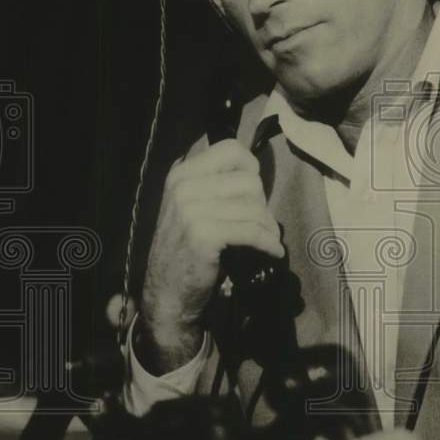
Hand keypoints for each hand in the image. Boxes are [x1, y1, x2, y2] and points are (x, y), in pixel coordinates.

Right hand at [137, 139, 283, 373]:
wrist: (166, 291)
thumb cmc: (186, 249)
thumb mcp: (192, 208)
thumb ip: (216, 186)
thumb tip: (255, 174)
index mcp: (182, 174)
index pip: (231, 149)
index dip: (251, 168)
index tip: (255, 192)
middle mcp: (184, 187)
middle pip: (250, 181)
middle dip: (263, 204)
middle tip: (260, 224)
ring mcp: (191, 210)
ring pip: (254, 206)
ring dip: (268, 227)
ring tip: (267, 240)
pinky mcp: (203, 234)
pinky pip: (252, 230)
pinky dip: (268, 243)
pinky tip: (272, 251)